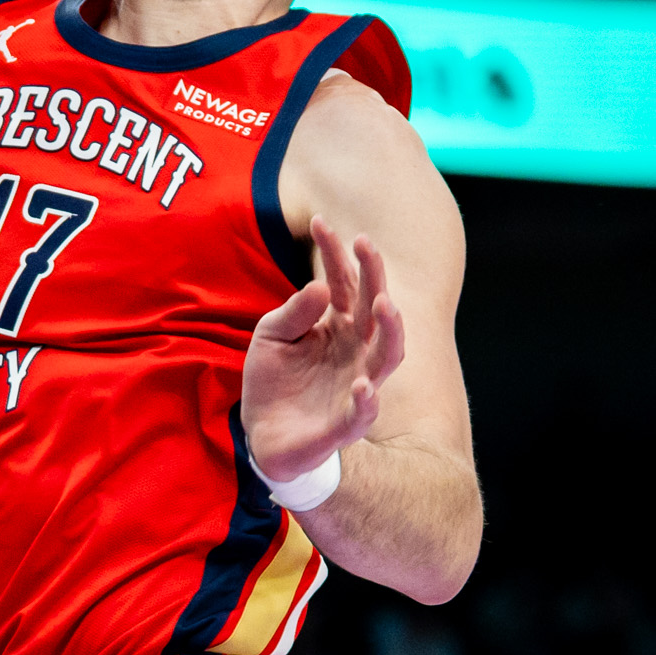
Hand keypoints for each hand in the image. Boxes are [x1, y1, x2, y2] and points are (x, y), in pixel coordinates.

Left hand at [240, 216, 406, 482]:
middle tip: (364, 242)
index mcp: (338, 325)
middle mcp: (356, 350)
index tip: (319, 221)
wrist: (264, 433)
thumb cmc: (275, 379)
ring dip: (391, 328)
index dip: (335, 252)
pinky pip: (364, 411)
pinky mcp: (347, 421)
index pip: (344, 283)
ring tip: (383, 302)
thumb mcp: (272, 336)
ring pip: (388, 355)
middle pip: (375, 308)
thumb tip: (321, 285)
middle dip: (374, 275)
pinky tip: (362, 384)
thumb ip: (295, 312)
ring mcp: (357, 383)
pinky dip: (368, 399)